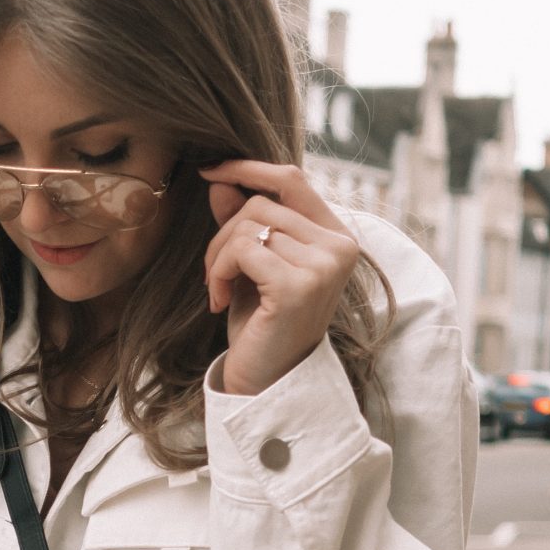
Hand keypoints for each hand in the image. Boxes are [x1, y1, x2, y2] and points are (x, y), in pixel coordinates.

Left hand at [198, 161, 360, 396]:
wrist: (267, 381)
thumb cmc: (262, 324)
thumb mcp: (252, 266)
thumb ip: (242, 221)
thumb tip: (220, 181)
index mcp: (336, 236)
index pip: (292, 178)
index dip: (248, 168)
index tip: (209, 172)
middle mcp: (339, 247)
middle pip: (261, 202)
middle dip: (222, 233)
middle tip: (213, 274)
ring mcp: (324, 266)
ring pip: (248, 224)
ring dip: (218, 258)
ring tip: (218, 290)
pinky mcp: (299, 286)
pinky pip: (242, 250)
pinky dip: (219, 273)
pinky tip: (220, 303)